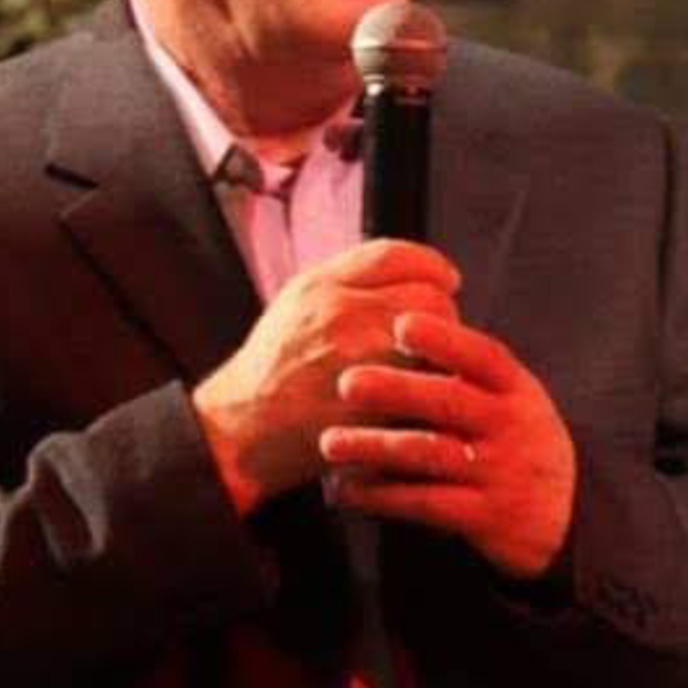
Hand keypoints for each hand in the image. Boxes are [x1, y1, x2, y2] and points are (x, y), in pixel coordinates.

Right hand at [192, 241, 460, 509]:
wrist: (240, 432)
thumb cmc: (272, 370)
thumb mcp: (295, 306)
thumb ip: (347, 282)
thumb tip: (409, 270)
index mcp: (321, 286)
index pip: (398, 255)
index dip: (433, 266)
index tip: (447, 281)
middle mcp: (342, 315)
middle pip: (429, 297)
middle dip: (444, 314)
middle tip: (438, 335)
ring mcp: (360, 361)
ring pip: (438, 343)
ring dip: (446, 354)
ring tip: (432, 366)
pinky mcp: (374, 406)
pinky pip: (429, 386)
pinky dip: (437, 389)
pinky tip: (425, 396)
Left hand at [320, 310, 576, 582]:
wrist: (564, 514)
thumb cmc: (517, 441)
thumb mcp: (511, 400)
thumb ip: (469, 370)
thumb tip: (401, 318)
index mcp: (517, 390)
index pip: (484, 356)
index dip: (444, 340)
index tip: (401, 324)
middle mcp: (513, 428)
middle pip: (451, 402)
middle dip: (396, 390)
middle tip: (346, 382)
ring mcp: (501, 473)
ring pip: (431, 455)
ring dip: (375, 447)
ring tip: (329, 442)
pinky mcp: (486, 517)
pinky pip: (427, 504)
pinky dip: (382, 496)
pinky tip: (346, 488)